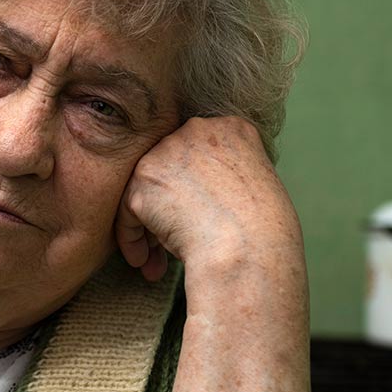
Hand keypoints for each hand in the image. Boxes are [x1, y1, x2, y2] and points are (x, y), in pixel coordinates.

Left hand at [115, 117, 302, 282]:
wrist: (248, 250)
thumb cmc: (264, 233)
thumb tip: (197, 194)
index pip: (198, 157)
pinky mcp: (143, 179)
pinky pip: (128, 211)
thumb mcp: (257, 188)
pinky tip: (143, 261)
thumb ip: (226, 177)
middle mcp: (197, 131)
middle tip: (173, 241)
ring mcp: (167, 151)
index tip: (200, 219)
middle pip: (169, 170)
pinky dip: (131, 237)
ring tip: (155, 259)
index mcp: (232, 129)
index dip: (195, 192)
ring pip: (145, 190)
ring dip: (148, 226)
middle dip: (169, 208)